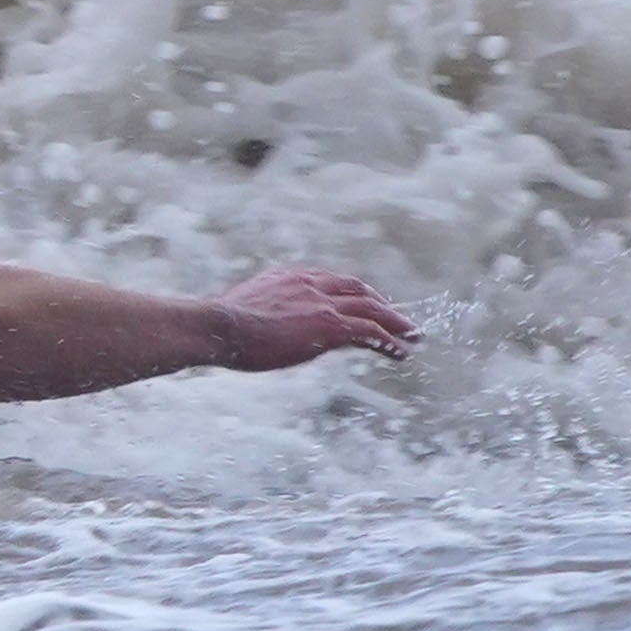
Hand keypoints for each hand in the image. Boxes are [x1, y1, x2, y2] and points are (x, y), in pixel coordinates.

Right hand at [214, 267, 416, 369]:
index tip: (362, 303)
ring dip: (396, 322)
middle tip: (397, 318)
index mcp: (288, 278)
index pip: (330, 281)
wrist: (218, 327)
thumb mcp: (242, 311)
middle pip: (357, 289)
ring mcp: (321, 303)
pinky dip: (390, 342)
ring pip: (372, 309)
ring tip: (412, 336)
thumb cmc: (218, 326)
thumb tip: (253, 325)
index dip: (351, 293)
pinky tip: (402, 353)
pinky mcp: (331, 325)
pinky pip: (371, 332)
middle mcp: (309, 284)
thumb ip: (260, 312)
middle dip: (380, 303)